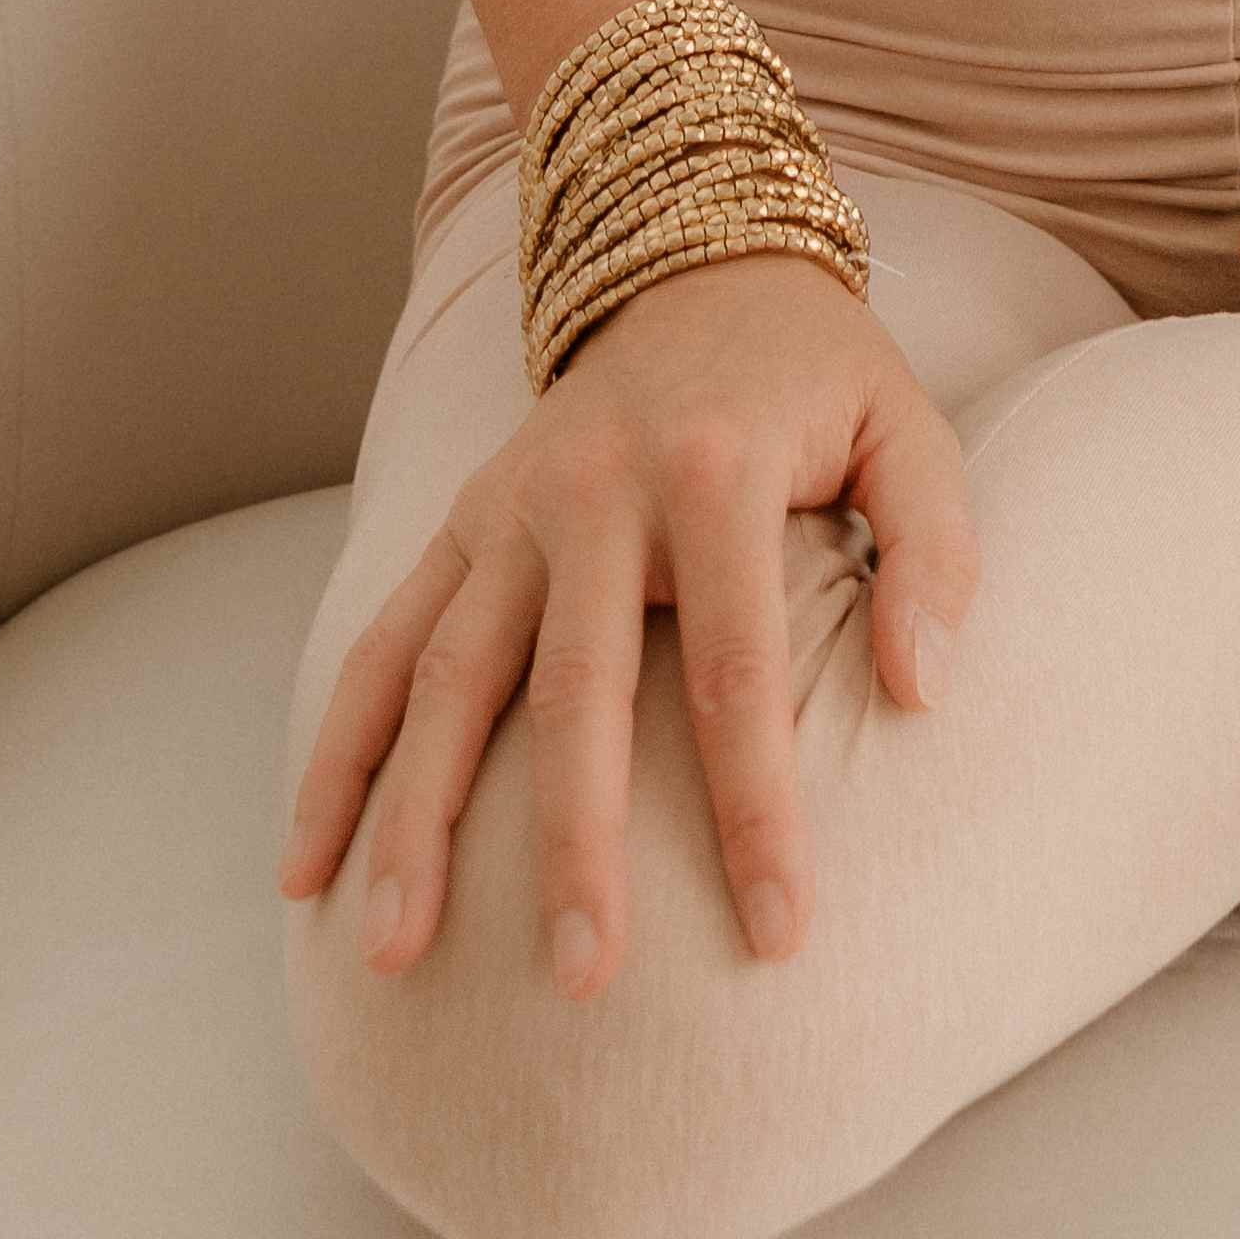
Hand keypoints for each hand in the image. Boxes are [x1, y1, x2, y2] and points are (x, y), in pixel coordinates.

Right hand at [275, 251, 976, 998]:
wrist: (697, 258)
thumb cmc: (817, 376)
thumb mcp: (907, 427)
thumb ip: (934, 550)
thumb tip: (923, 689)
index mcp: (717, 470)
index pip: (738, 667)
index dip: (758, 806)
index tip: (781, 929)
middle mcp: (595, 489)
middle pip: (575, 689)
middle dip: (574, 843)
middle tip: (584, 980)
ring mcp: (510, 507)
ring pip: (445, 675)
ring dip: (412, 816)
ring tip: (392, 952)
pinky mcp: (460, 521)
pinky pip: (379, 644)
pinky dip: (334, 755)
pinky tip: (304, 866)